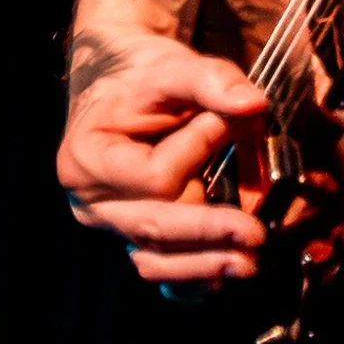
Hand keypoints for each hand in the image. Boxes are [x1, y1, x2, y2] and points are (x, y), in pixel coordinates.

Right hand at [58, 30, 268, 284]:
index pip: (153, 175)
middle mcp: (92, 201)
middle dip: (208, 232)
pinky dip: (190, 278)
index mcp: (88, 158)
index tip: (228, 123)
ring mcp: (111, 224)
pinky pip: (159, 267)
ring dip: (204, 265)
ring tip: (248, 264)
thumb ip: (210, 80)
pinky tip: (222, 277)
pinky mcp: (132, 236)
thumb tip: (253, 104)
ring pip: (155, 258)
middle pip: (153, 227)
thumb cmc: (140, 78)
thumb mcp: (171, 66)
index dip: (198, 150)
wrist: (120, 87)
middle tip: (256, 234)